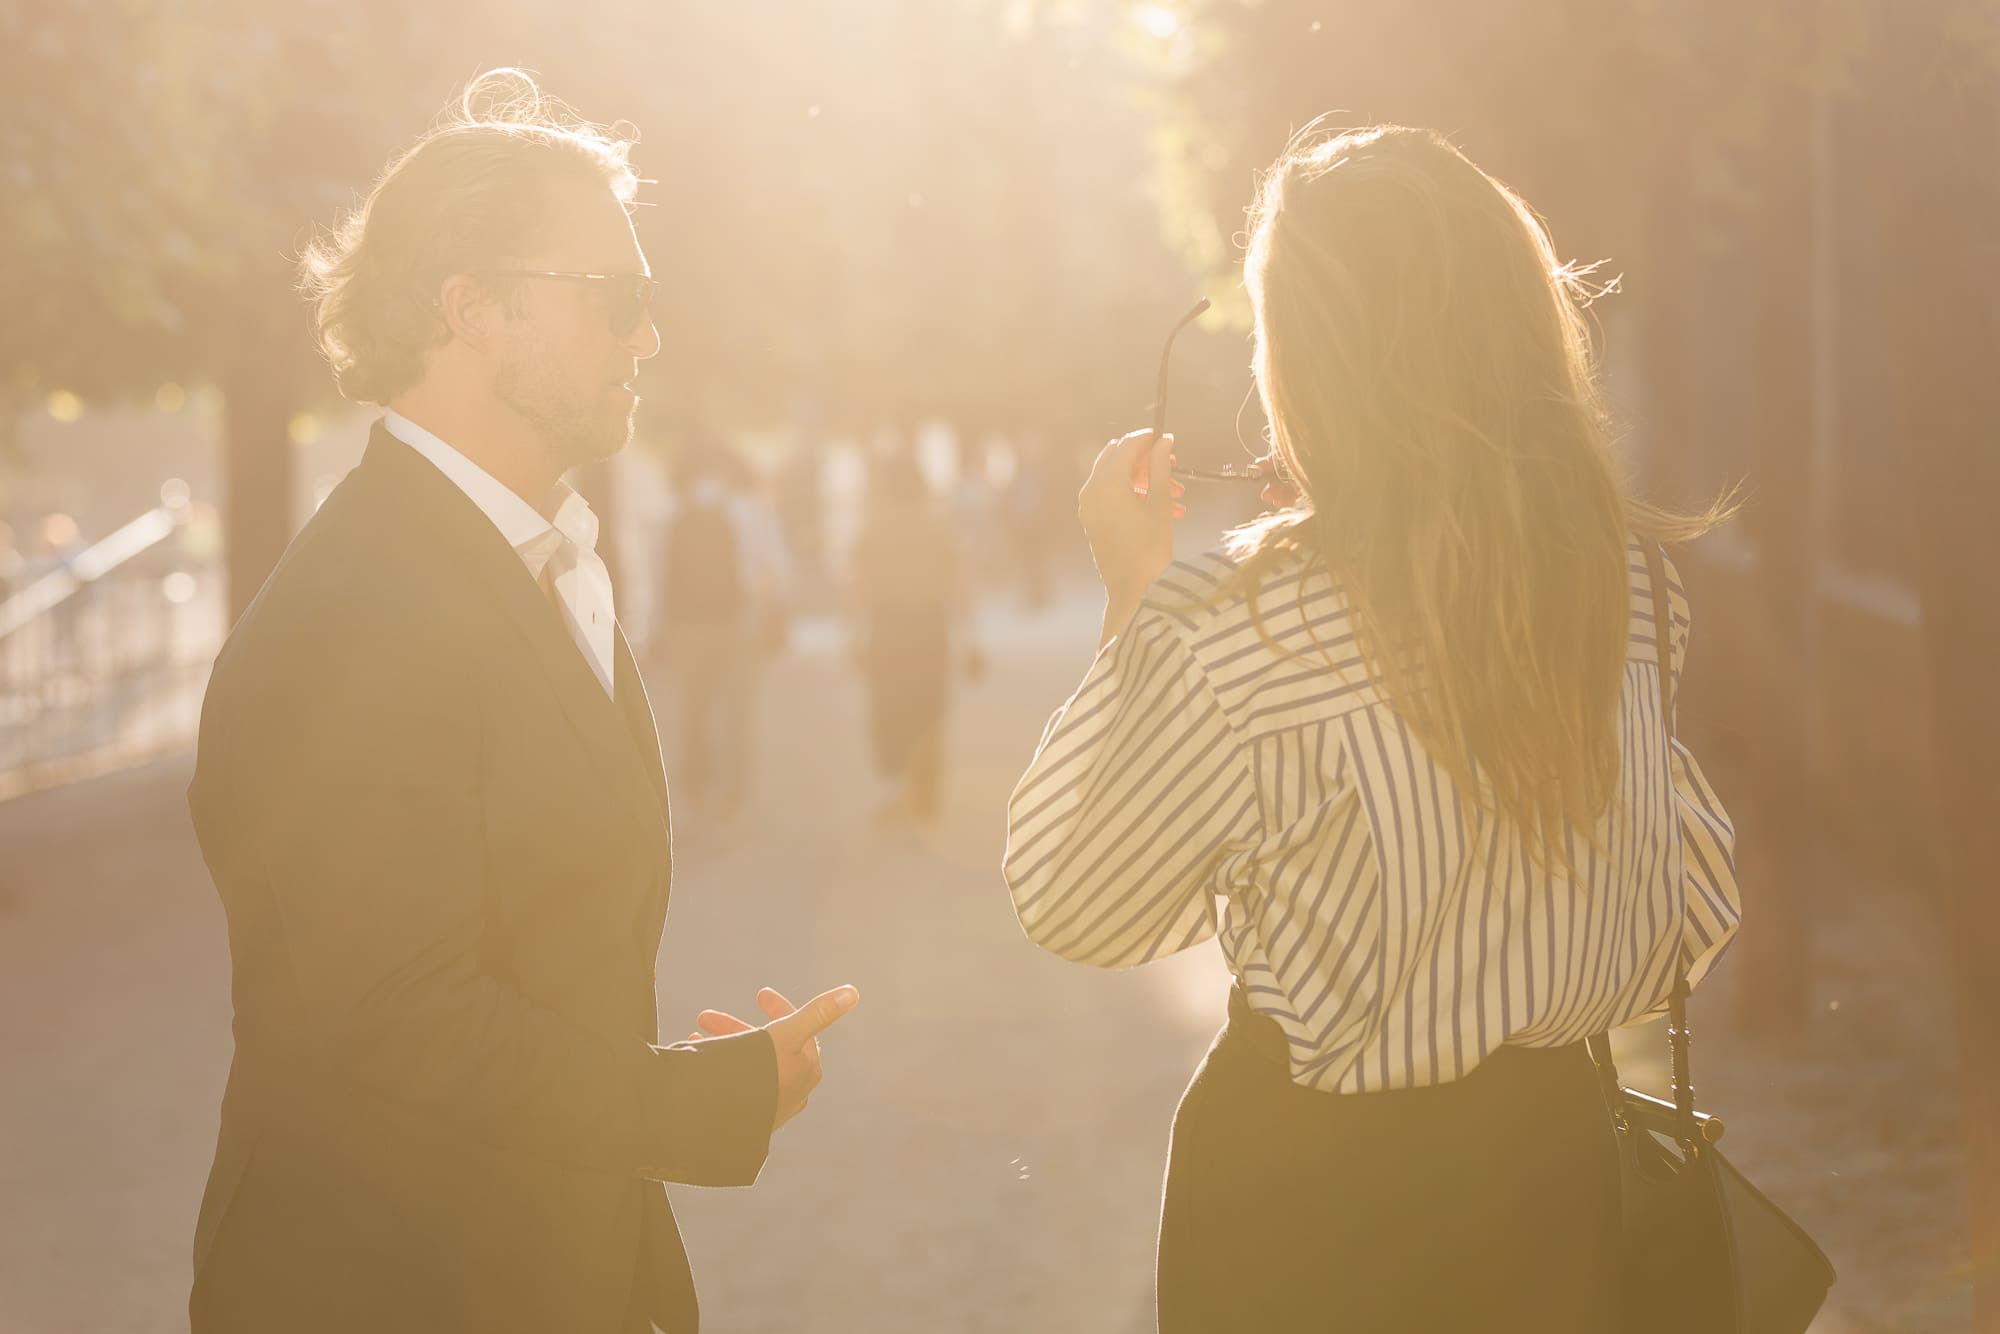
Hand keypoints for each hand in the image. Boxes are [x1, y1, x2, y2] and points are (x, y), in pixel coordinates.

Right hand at [692, 985, 859, 1131]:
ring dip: (724, 1044)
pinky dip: (721, 1065)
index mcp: (807, 1065)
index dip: (780, 1006)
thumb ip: (818, 1013)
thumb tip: (853, 992)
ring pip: (750, 1062)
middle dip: (736, 1027)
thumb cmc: (762, 1076)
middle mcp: (795, 1085)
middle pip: (768, 1044)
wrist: (726, 1124)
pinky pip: (737, 1081)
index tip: (760, 993)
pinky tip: (699, 1062)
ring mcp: (773, 1102)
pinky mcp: (752, 1118)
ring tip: (694, 1037)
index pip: (799, 1027)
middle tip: (703, 1017)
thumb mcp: (788, 1035)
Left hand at [1079, 430, 1183, 606]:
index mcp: (1106, 482)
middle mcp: (1091, 490)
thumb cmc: (1150, 546)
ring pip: (1118, 479)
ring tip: (1177, 495)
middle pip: (1118, 460)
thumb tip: (1164, 441)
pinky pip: (1113, 497)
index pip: (1126, 446)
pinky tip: (1166, 509)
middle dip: (1147, 461)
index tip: (1168, 440)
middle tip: (1173, 467)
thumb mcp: (1160, 502)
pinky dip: (1136, 496)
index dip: (1148, 440)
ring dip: (1147, 481)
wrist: (1133, 590)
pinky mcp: (1093, 520)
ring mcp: (1089, 506)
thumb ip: (1161, 466)